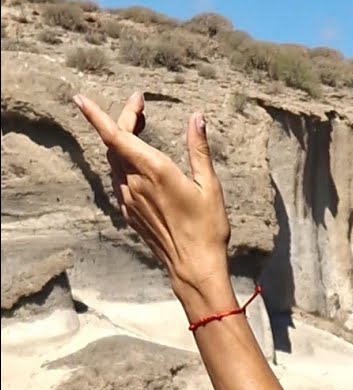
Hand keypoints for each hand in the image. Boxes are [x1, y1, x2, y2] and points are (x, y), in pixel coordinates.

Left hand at [73, 92, 233, 315]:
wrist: (193, 265)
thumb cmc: (207, 227)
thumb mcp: (210, 185)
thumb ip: (198, 149)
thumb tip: (196, 118)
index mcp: (154, 171)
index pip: (115, 136)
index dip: (96, 115)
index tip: (80, 98)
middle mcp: (134, 182)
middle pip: (114, 143)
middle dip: (122, 119)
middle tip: (138, 105)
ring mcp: (128, 198)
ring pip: (114, 160)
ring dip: (122, 140)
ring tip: (138, 127)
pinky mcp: (129, 211)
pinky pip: (119, 179)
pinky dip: (124, 161)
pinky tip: (138, 161)